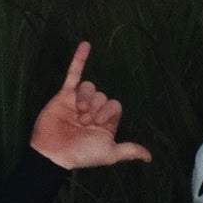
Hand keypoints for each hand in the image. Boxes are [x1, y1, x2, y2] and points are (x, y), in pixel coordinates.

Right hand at [29, 42, 152, 171]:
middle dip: (95, 109)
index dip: (109, 112)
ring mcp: (77, 102)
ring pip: (90, 87)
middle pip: (103, 95)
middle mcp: (92, 110)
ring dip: (85, 99)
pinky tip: (86, 44)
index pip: (115, 105)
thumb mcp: (109, 153)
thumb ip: (128, 150)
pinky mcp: (63, 96)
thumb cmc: (81, 154)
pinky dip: (79, 59)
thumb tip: (149, 157)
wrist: (54, 153)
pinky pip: (72, 74)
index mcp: (104, 122)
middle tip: (83, 123)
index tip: (99, 123)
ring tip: (78, 113)